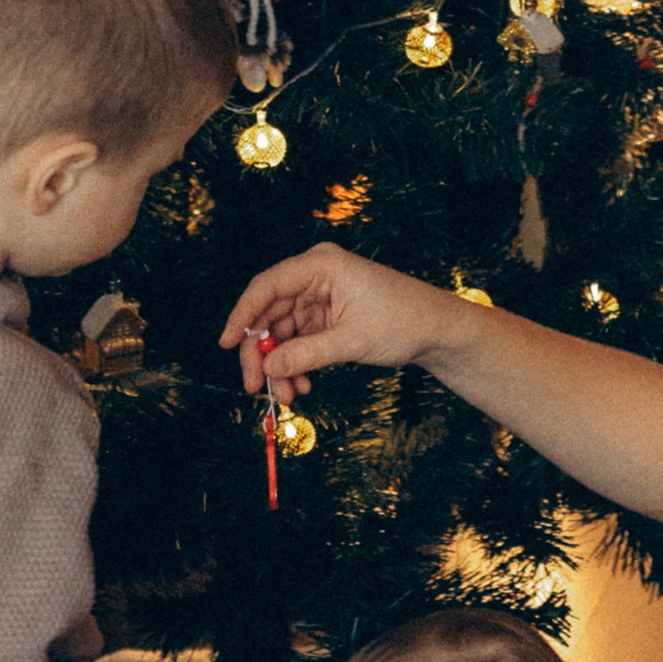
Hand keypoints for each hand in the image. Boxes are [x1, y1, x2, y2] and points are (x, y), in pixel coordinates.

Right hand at [217, 245, 449, 398]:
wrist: (437, 331)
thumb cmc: (403, 321)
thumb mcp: (352, 340)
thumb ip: (307, 353)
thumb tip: (268, 366)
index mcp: (321, 266)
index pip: (267, 287)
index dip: (241, 315)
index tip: (225, 344)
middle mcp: (315, 278)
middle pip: (268, 314)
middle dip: (260, 352)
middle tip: (254, 387)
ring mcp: (319, 299)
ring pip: (280, 333)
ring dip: (279, 365)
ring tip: (288, 395)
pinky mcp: (325, 319)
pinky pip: (297, 342)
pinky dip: (294, 365)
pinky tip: (300, 386)